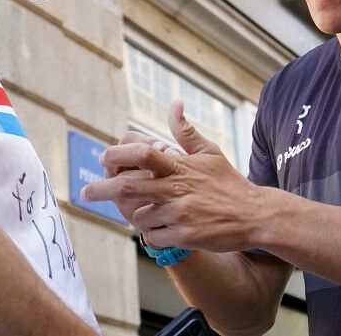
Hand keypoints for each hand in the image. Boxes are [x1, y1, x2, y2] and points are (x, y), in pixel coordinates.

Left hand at [82, 100, 267, 252]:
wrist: (255, 215)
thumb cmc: (229, 183)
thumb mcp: (210, 152)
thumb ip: (186, 132)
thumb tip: (174, 103)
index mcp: (180, 167)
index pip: (142, 153)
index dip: (118, 154)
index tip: (103, 158)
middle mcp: (177, 189)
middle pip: (127, 187)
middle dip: (101, 189)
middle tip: (86, 192)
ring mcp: (179, 214)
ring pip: (138, 216)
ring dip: (135, 216)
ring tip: (146, 214)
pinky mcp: (184, 236)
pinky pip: (153, 237)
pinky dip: (151, 234)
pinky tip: (161, 230)